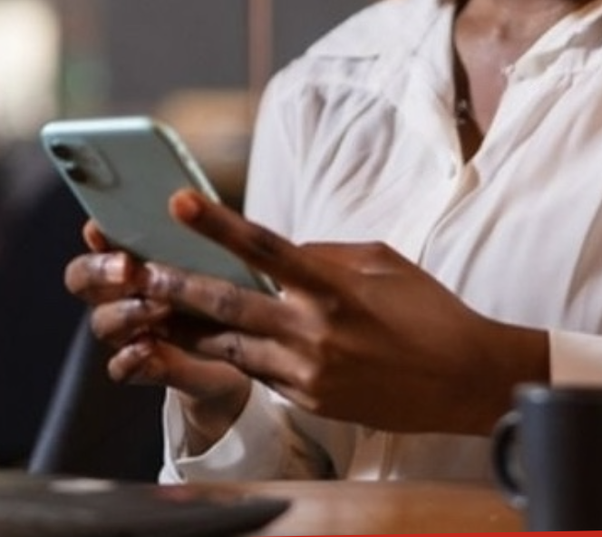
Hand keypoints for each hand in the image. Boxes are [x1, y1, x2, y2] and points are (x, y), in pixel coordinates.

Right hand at [62, 221, 252, 448]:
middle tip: (128, 267)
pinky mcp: (145, 366)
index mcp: (132, 257)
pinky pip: (119, 368)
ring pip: (102, 322)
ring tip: (161, 305)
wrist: (249, 344)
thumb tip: (189, 201)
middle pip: (82, 280)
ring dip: (126, 312)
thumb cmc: (229, 283)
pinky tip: (148, 347)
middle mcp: (119, 293)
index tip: (104, 229)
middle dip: (99, 272)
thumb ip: (196, 232)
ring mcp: (128, 331)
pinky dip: (128, 358)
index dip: (95, 235)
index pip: (96, 241)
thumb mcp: (218, 251)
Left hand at [138, 190, 548, 435]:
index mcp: (333, 286)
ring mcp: (307, 373)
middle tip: (137, 270)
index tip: (179, 201)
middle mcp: (314, 331)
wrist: (464, 381)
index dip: (217, 223)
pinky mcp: (308, 401)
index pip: (265, 248)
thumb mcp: (381, 262)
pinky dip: (229, 356)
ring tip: (146, 312)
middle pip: (228, 305)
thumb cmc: (428, 310)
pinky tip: (198, 342)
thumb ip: (323, 254)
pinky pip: (256, 374)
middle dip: (176, 287)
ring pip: (228, 348)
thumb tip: (279, 252)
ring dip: (185, 330)